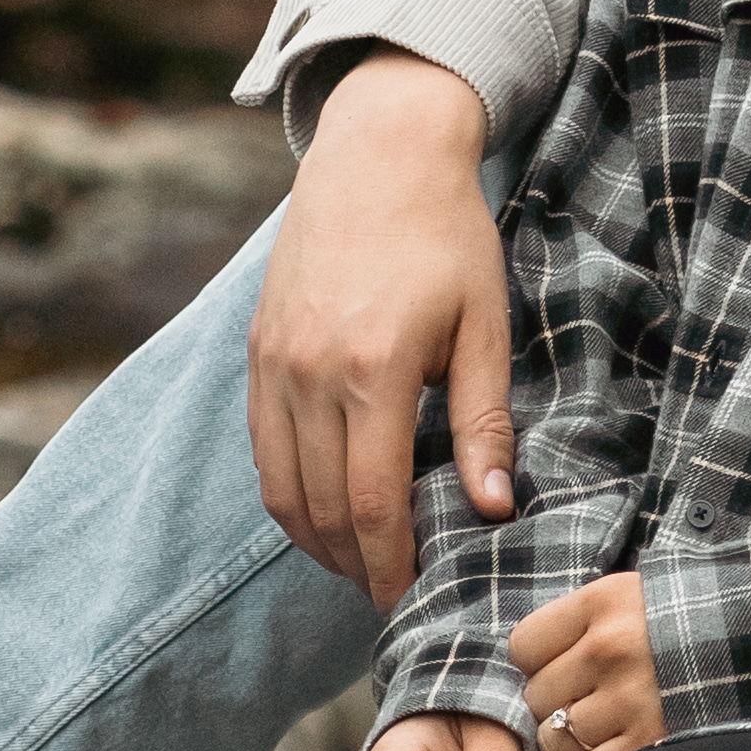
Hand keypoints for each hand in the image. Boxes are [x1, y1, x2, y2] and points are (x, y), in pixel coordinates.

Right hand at [248, 49, 508, 613]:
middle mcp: (307, 372)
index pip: (370, 501)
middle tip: (389, 590)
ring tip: (359, 560)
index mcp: (372, 368)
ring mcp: (272, 363)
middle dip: (354, 562)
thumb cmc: (446, 235)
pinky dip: (288, 492)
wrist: (377, 155)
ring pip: (279, 487)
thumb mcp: (484, 324)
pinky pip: (262, 448)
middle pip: (319, 506)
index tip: (409, 596)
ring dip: (316, 538)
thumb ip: (485, 421)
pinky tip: (325, 506)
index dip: (388, 562)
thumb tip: (493, 508)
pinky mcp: (257, 352)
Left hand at [506, 571, 663, 750]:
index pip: (523, 645)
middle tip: (597, 695)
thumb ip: (585, 620)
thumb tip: (528, 663)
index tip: (567, 662)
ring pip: (555, 738)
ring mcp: (629, 699)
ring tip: (613, 722)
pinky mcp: (647, 743)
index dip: (541, 660)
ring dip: (576, 739)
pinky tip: (627, 743)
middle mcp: (610, 648)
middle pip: (536, 696)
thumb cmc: (695, 618)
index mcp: (604, 602)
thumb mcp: (638, 594)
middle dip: (558, 702)